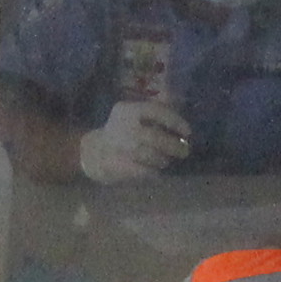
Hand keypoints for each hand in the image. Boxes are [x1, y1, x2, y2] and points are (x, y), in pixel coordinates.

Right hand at [74, 98, 191, 185]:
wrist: (93, 153)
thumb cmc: (120, 132)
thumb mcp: (132, 115)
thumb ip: (155, 111)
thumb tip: (181, 109)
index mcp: (128, 110)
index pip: (157, 111)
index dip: (176, 121)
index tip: (187, 132)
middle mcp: (124, 127)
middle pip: (157, 138)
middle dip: (175, 146)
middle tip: (184, 151)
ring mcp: (121, 148)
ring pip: (154, 156)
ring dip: (164, 160)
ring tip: (165, 160)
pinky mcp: (120, 166)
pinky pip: (147, 171)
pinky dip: (155, 172)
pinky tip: (154, 170)